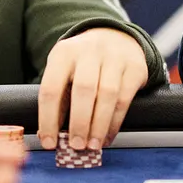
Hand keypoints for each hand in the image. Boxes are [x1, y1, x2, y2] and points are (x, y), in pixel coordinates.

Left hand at [38, 27, 149, 150]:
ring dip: (99, 125)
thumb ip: (57, 100)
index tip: (49, 142)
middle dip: (79, 122)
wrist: (115, 37)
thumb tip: (50, 137)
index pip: (51, 88)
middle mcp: (89, 51)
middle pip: (83, 89)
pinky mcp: (135, 67)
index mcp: (64, 53)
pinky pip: (125, 98)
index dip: (48, 119)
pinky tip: (107, 135)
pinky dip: (115, 122)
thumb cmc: (83, 63)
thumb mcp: (64, 71)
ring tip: (93, 145)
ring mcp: (115, 57)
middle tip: (76, 146)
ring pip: (107, 94)